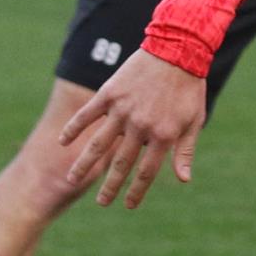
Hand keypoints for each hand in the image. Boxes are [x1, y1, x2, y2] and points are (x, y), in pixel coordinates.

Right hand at [57, 49, 206, 208]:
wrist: (177, 50)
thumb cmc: (189, 88)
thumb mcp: (194, 121)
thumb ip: (185, 151)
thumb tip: (184, 180)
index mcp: (163, 135)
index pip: (147, 172)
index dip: (137, 191)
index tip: (128, 205)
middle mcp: (140, 126)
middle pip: (121, 163)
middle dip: (111, 186)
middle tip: (102, 203)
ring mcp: (122, 110)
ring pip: (99, 144)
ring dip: (85, 164)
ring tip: (73, 179)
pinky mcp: (109, 94)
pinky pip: (87, 115)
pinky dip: (73, 128)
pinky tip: (62, 142)